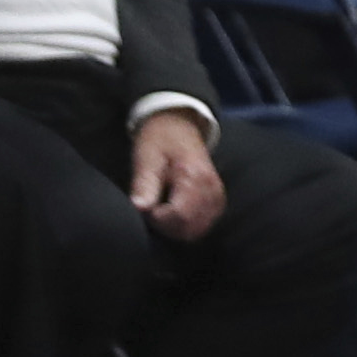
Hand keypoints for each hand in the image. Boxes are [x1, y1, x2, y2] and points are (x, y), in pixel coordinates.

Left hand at [130, 110, 225, 241]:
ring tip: (162, 209)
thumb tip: (139, 208)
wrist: (179, 125)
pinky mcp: (217, 201)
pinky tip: (174, 212)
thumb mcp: (147, 157)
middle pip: (189, 228)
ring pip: (197, 231)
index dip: (157, 218)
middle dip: (166, 226)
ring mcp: (217, 196)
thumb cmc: (160, 140)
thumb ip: (144, 184)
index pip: (178, 215)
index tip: (146, 205)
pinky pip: (203, 226)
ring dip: (176, 228)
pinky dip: (187, 226)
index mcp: (194, 176)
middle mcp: (211, 188)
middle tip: (152, 208)